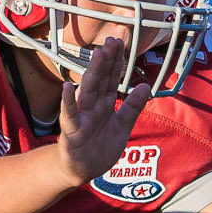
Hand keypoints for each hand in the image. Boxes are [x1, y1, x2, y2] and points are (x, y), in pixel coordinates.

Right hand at [57, 37, 149, 184]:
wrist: (82, 172)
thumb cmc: (99, 148)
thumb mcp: (122, 127)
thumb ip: (132, 107)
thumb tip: (144, 86)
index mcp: (105, 104)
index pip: (112, 79)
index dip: (116, 62)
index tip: (120, 42)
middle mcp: (92, 107)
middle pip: (100, 80)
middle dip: (106, 61)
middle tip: (112, 40)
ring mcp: (81, 118)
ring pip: (87, 92)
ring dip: (92, 74)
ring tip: (98, 56)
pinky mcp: (71, 133)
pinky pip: (70, 116)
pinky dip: (68, 103)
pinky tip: (67, 88)